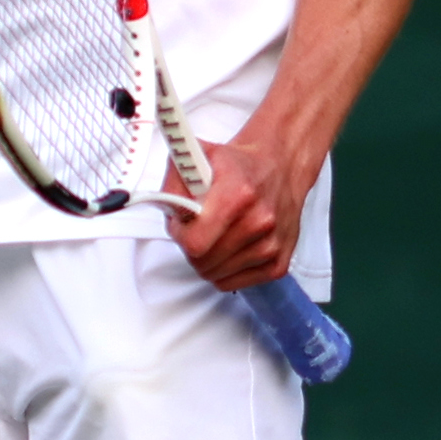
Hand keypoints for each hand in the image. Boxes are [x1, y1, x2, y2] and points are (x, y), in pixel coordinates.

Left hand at [169, 128, 306, 290]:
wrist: (279, 167)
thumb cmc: (240, 166)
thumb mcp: (200, 156)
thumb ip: (175, 182)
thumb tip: (161, 204)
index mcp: (238, 194)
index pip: (195, 242)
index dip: (181, 234)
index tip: (183, 223)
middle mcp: (260, 220)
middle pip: (203, 262)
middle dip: (192, 246)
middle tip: (199, 227)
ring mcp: (271, 244)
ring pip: (216, 275)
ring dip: (208, 259)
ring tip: (217, 233)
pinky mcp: (278, 262)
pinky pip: (233, 283)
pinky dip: (225, 270)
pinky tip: (230, 247)